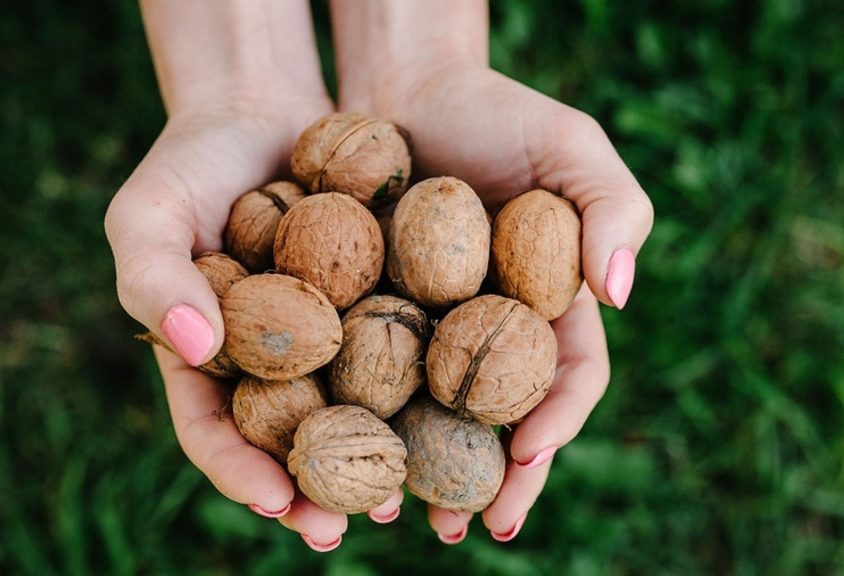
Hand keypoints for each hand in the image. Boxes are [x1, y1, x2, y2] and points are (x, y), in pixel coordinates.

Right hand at [105, 98, 403, 550]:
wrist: (263, 108)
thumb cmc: (191, 161)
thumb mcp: (150, 212)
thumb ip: (153, 276)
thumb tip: (192, 344)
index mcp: (209, 359)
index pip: (216, 430)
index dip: (241, 472)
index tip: (277, 505)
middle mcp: (273, 360)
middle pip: (291, 438)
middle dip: (318, 489)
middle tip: (347, 528)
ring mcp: (327, 335)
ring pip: (352, 409)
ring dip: (377, 458)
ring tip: (408, 501)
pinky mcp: (377, 301)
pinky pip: (400, 350)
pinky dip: (418, 386)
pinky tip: (450, 415)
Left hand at [343, 62, 653, 541]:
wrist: (404, 87)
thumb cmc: (500, 112)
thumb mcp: (573, 147)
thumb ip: (615, 209)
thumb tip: (618, 293)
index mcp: (554, 307)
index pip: (570, 377)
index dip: (558, 421)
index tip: (531, 457)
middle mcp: (496, 333)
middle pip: (501, 419)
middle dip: (491, 477)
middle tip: (471, 528)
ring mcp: (433, 332)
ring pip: (431, 416)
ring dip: (419, 472)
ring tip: (398, 518)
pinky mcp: (370, 319)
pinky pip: (366, 379)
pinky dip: (360, 420)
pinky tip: (335, 453)